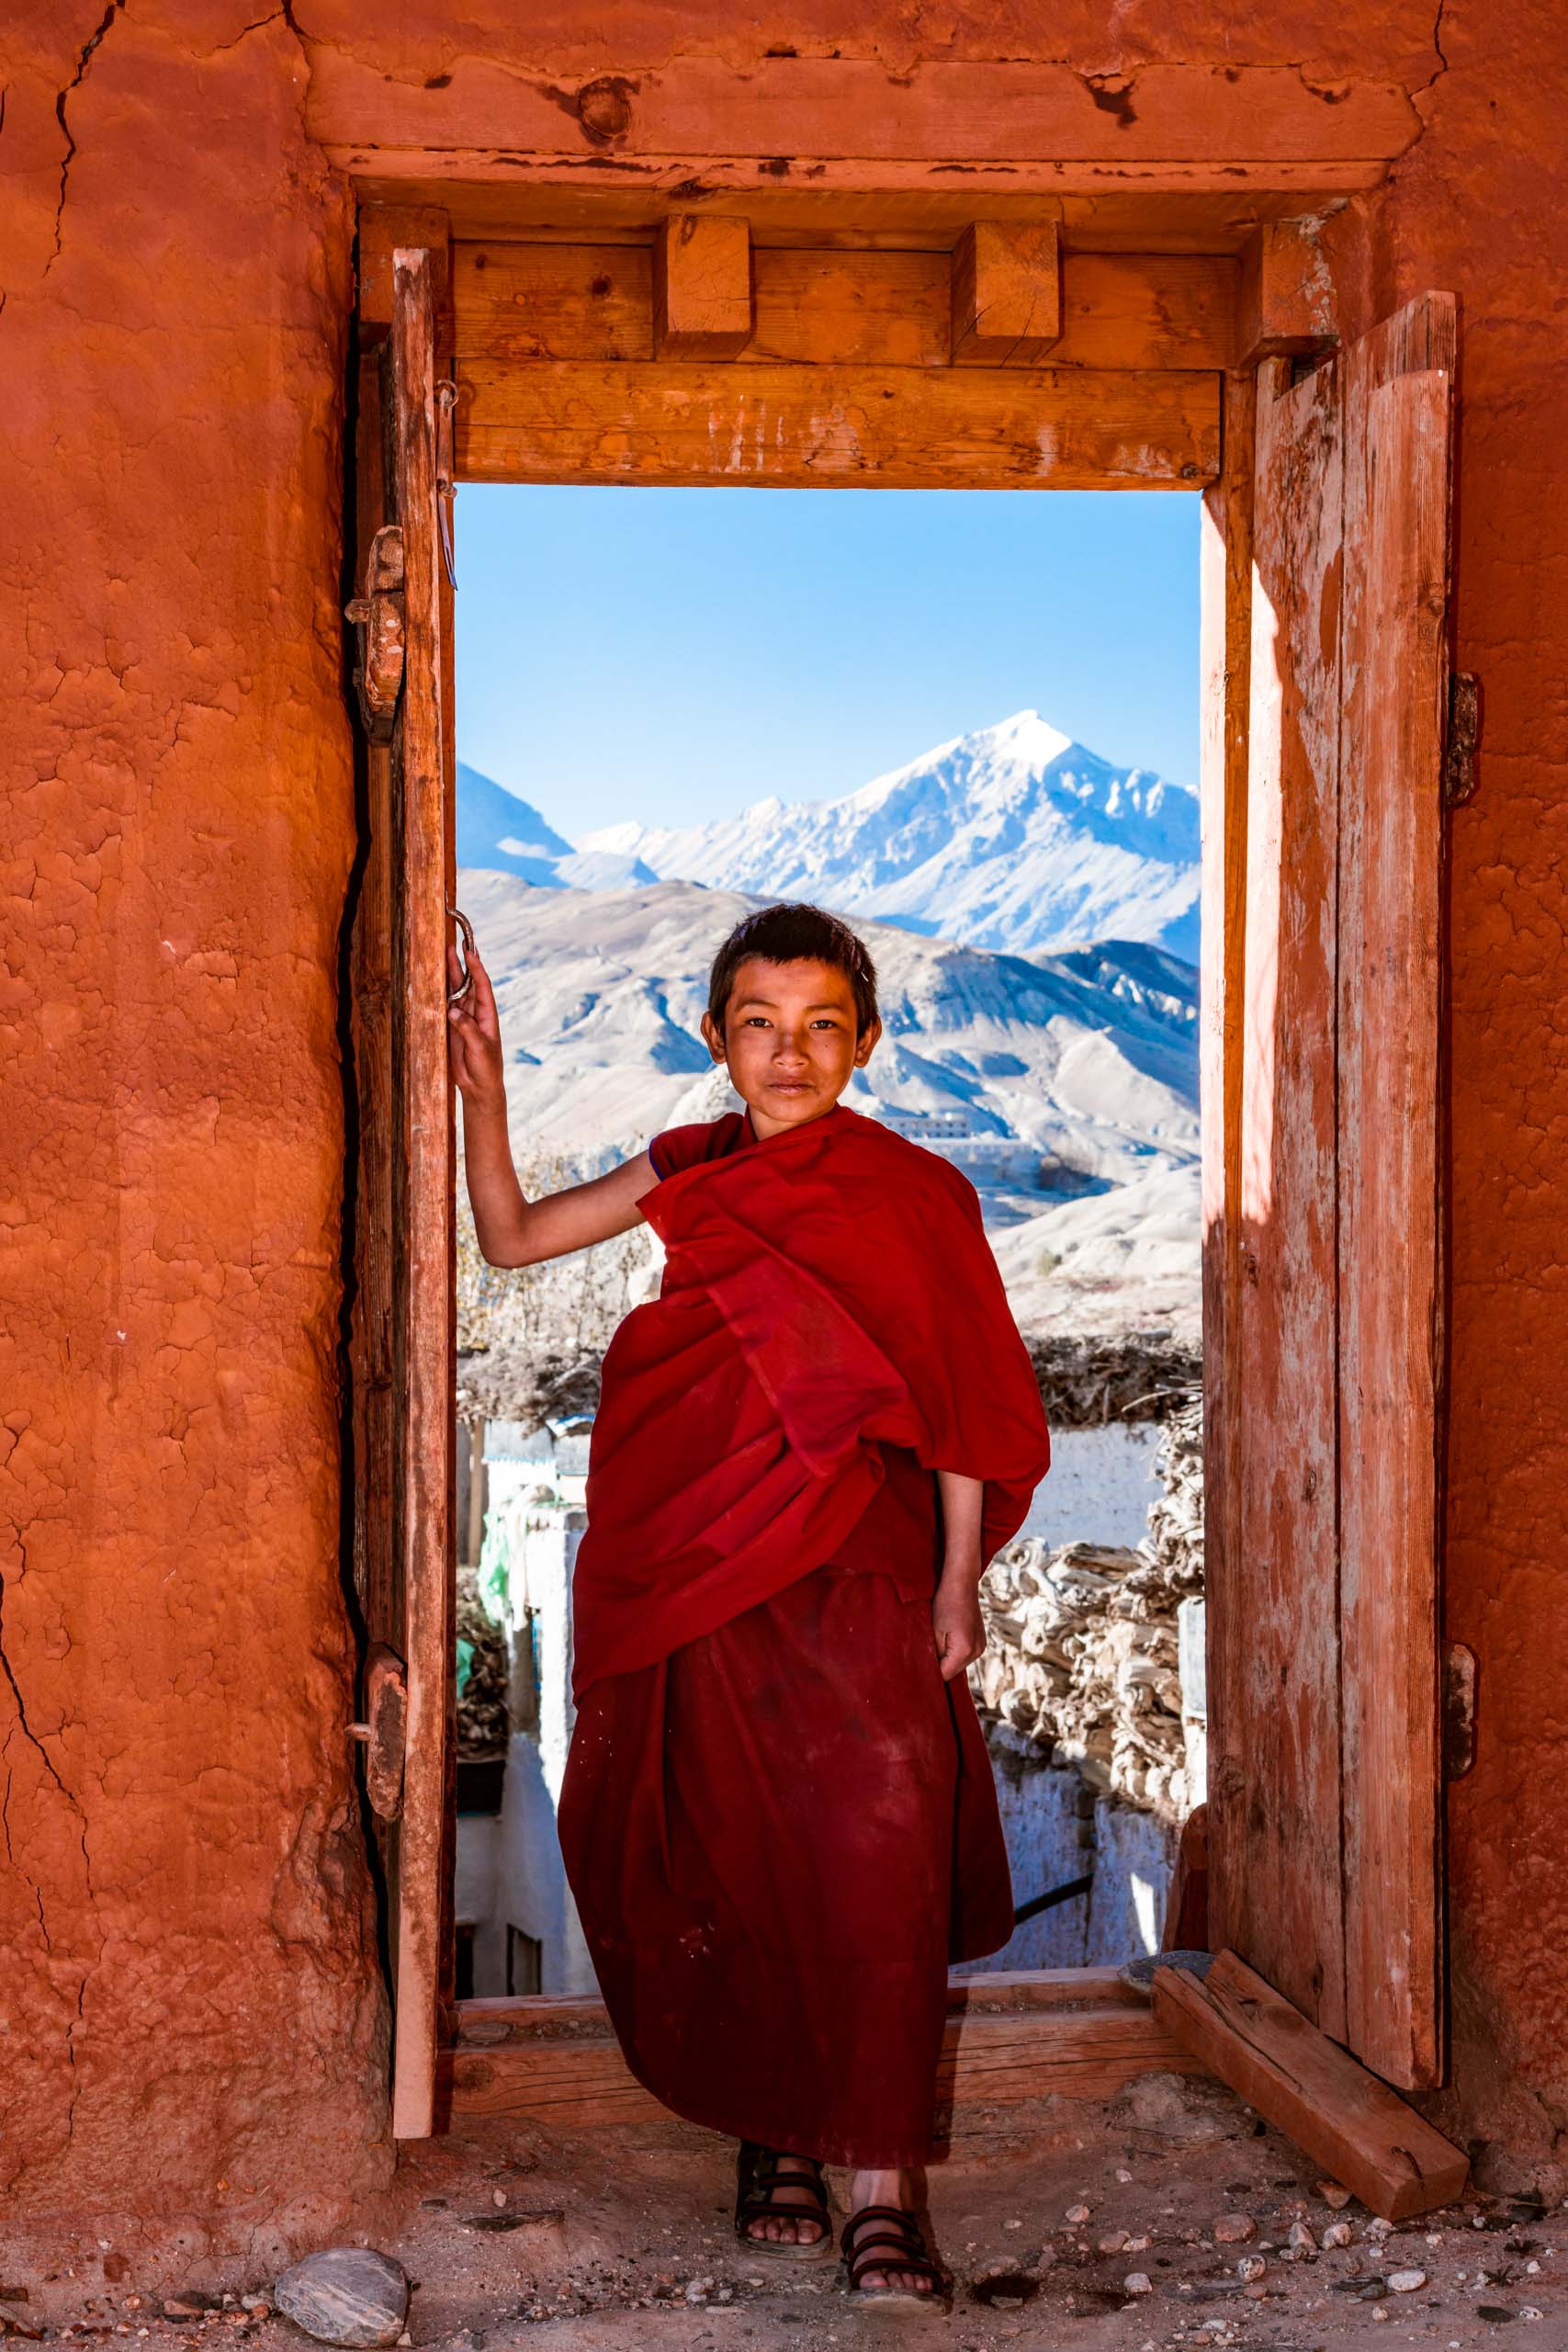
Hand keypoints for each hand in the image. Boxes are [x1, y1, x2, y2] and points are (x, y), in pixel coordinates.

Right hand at [447, 941, 505, 1105]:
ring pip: (454, 992)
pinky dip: (438, 994)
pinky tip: (433, 980)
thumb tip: (453, 1011)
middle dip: (461, 964)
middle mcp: (475, 1013)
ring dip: (450, 975)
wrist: (479, 1086)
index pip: (482, 986)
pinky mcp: (451, 1027)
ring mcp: (463, 1019)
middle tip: (453, 945)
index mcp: (487, 1014)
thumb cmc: (487, 1067)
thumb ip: (467, 1029)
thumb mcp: (480, 1048)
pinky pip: (444, 1007)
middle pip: (466, 984)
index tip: (470, 951)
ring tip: (443, 955)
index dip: (476, 968)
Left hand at [932, 1573, 986, 1682]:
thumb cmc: (944, 1603)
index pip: (945, 1675)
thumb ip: (933, 1654)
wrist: (961, 1583)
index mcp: (964, 1650)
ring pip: (959, 1663)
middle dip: (940, 1665)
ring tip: (938, 1640)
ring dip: (948, 1658)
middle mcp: (977, 1651)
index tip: (920, 1666)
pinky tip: (948, 1636)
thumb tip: (931, 1669)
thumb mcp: (933, 1631)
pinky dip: (956, 1651)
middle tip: (926, 1652)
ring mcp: (981, 1646)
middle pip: (954, 1671)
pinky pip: (965, 1654)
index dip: (932, 1672)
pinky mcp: (981, 1641)